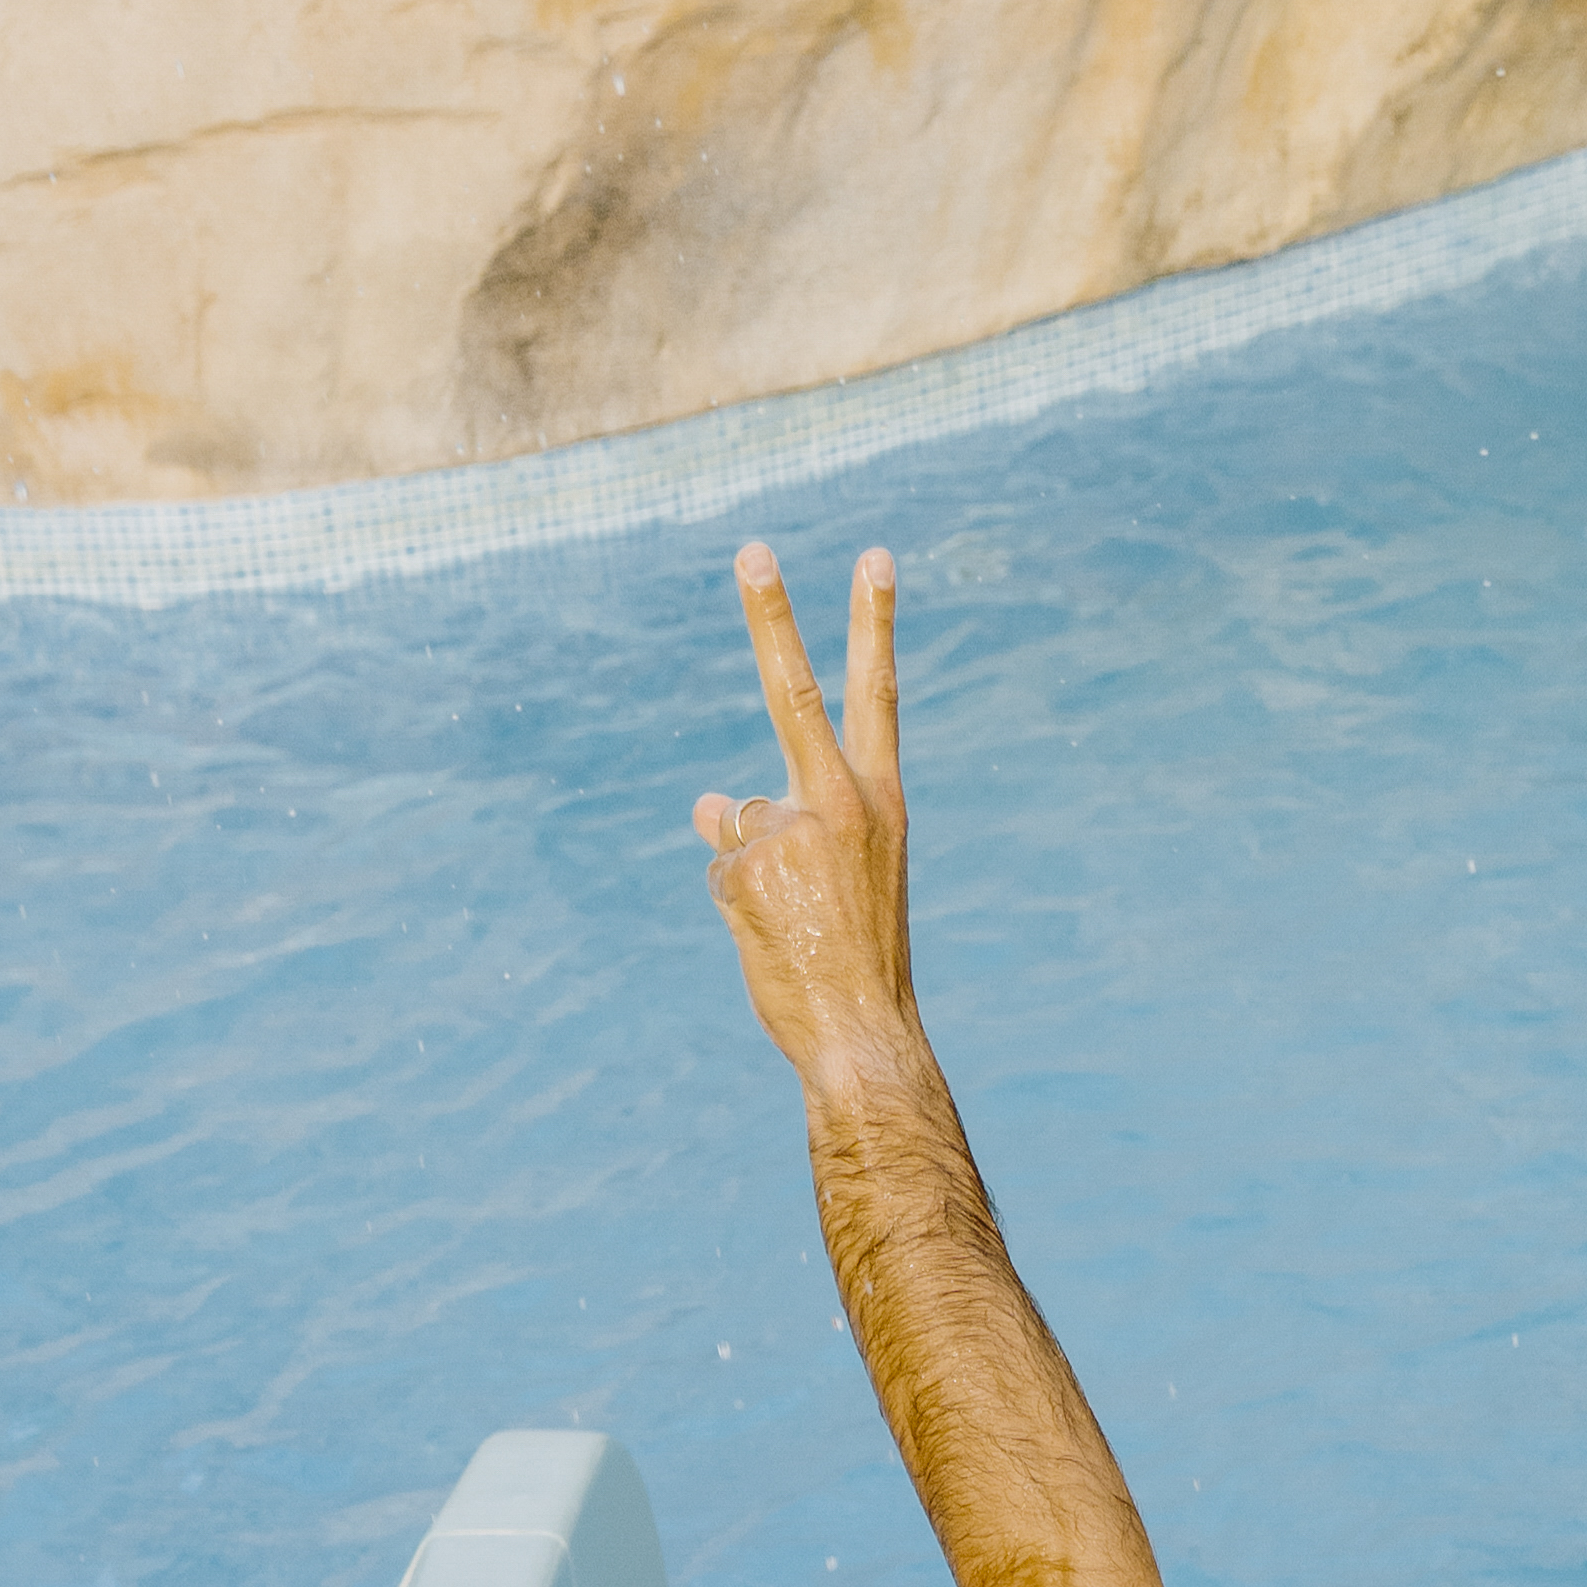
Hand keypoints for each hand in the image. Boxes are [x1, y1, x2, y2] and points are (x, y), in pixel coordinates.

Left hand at [695, 542, 920, 1107]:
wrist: (865, 1036)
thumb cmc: (859, 960)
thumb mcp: (835, 879)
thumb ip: (777, 826)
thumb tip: (705, 801)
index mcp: (882, 800)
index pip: (875, 695)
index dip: (872, 623)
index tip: (873, 558)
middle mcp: (842, 802)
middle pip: (796, 691)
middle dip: (771, 616)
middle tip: (750, 549)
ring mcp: (792, 831)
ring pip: (741, 823)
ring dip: (756, 875)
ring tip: (800, 929)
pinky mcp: (747, 868)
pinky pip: (722, 870)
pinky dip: (737, 906)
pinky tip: (774, 940)